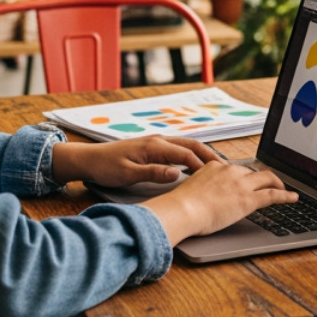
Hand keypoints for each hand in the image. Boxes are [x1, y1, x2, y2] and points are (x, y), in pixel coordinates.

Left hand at [51, 136, 212, 186]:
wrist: (89, 159)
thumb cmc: (106, 167)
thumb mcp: (128, 174)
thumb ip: (153, 173)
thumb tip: (177, 174)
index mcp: (154, 146)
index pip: (186, 153)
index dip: (204, 164)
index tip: (218, 176)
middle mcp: (158, 140)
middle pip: (191, 145)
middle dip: (210, 155)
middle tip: (227, 168)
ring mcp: (156, 142)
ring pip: (186, 145)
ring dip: (202, 153)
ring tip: (217, 166)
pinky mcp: (152, 147)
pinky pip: (178, 148)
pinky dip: (191, 154)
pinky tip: (195, 165)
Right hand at [143, 161, 295, 244]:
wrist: (183, 210)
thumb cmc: (180, 206)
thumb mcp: (189, 190)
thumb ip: (198, 190)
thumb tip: (197, 200)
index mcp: (214, 167)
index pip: (234, 169)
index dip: (243, 176)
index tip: (246, 180)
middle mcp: (230, 171)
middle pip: (252, 172)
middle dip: (262, 178)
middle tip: (268, 183)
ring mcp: (241, 184)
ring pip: (266, 179)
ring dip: (277, 184)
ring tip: (283, 189)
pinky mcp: (249, 199)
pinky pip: (273, 195)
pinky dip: (285, 196)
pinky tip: (293, 198)